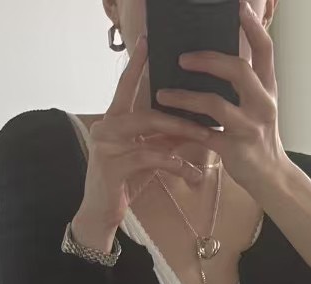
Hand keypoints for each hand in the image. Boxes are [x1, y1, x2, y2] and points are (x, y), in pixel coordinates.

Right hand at [79, 36, 212, 229]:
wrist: (101, 214)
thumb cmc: (124, 183)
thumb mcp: (147, 156)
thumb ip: (163, 138)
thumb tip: (191, 124)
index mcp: (113, 120)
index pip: (126, 86)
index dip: (137, 64)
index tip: (148, 42)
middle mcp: (106, 127)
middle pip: (147, 110)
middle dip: (180, 115)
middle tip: (209, 119)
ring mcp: (106, 146)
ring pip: (149, 130)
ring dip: (181, 135)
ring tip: (206, 142)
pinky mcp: (113, 166)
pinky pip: (150, 157)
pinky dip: (175, 163)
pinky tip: (192, 173)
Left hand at [155, 0, 288, 196]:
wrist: (270, 177)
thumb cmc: (258, 136)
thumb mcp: (259, 105)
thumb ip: (245, 83)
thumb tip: (213, 57)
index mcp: (268, 88)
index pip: (265, 50)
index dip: (252, 27)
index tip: (238, 6)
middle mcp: (262, 104)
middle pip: (238, 70)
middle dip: (208, 60)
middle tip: (182, 58)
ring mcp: (249, 127)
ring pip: (215, 104)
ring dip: (185, 98)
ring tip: (162, 94)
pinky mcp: (235, 150)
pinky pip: (204, 135)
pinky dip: (183, 129)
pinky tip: (166, 123)